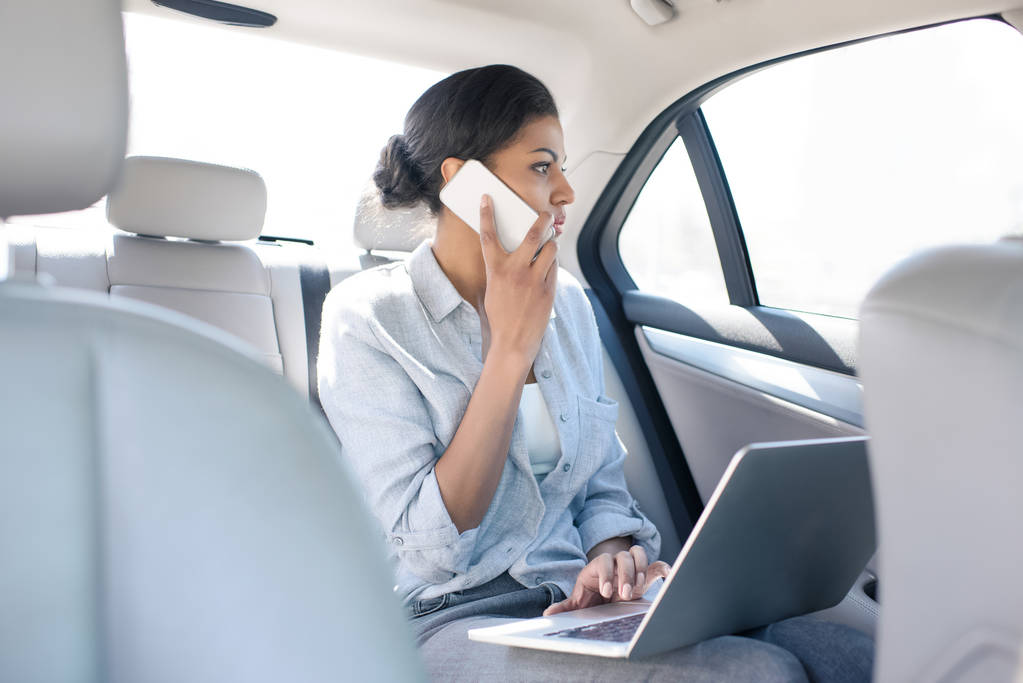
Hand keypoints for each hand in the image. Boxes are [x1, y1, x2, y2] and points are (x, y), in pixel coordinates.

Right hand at [478, 194, 557, 365]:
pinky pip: (554, 267)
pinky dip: (552, 263)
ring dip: (551, 243)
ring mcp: (534, 279)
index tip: (488, 198)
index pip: (489, 235)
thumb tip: (514, 252)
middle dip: (542, 219)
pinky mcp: (549, 289)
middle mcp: (515, 271)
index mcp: (495, 270)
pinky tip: (549, 266)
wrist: (513, 342)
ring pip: (550, 249)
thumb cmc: (500, 316)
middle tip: (546, 214)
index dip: (487, 214)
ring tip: (549, 244)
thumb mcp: (493, 289)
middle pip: (532, 234)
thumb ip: (502, 269)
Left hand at [543, 545, 669, 615]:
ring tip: (639, 588)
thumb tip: (548, 613)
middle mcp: (615, 563)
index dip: (605, 574)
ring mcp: (631, 566)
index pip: (602, 561)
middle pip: (623, 556)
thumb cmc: (592, 597)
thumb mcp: (580, 602)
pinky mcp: (645, 573)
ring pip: (638, 554)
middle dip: (625, 574)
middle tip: (624, 594)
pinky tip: (668, 575)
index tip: (606, 591)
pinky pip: (655, 565)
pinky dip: (662, 568)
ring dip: (640, 569)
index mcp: (598, 568)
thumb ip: (567, 607)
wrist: (605, 594)